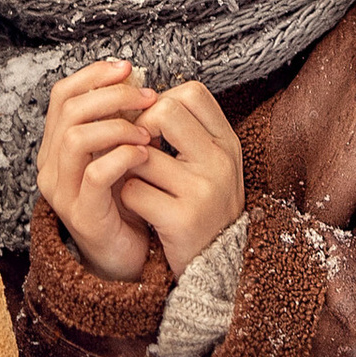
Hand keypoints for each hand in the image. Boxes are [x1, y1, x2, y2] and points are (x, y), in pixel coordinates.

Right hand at [41, 59, 164, 282]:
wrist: (127, 255)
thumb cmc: (125, 199)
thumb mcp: (117, 151)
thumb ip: (116, 120)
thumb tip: (134, 78)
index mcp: (56, 146)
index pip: (62, 95)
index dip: (93, 74)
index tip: (128, 68)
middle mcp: (51, 166)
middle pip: (69, 111)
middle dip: (112, 96)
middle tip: (148, 96)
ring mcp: (63, 192)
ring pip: (75, 137)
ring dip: (117, 125)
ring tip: (148, 131)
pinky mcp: (82, 214)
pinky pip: (95, 174)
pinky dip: (123, 156)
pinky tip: (146, 153)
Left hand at [117, 80, 245, 279]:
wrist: (216, 264)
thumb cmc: (204, 206)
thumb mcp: (209, 163)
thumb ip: (187, 131)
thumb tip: (139, 97)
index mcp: (227, 142)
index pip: (192, 92)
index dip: (161, 101)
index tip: (152, 126)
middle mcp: (220, 161)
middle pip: (165, 111)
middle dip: (139, 128)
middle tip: (137, 152)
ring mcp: (203, 190)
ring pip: (140, 154)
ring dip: (128, 168)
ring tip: (140, 183)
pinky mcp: (183, 219)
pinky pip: (133, 191)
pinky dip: (128, 198)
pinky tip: (141, 209)